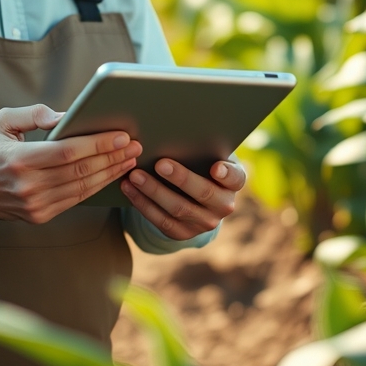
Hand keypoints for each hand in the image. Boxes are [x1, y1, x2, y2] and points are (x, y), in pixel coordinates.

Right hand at [0, 105, 142, 223]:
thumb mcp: (3, 121)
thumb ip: (35, 115)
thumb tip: (68, 116)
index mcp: (18, 161)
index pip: (68, 152)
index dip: (98, 144)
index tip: (121, 135)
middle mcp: (27, 187)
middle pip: (80, 171)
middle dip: (112, 157)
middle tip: (134, 145)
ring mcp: (34, 205)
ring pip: (82, 188)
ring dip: (110, 173)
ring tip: (129, 159)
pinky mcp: (38, 216)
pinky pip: (74, 200)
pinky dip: (95, 188)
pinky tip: (110, 175)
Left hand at [121, 157, 245, 240]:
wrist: (195, 196)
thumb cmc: (200, 165)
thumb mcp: (208, 156)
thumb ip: (201, 149)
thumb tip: (175, 131)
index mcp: (233, 183)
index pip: (235, 178)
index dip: (226, 174)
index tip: (215, 167)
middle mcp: (223, 206)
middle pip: (202, 193)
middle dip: (180, 178)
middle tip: (160, 163)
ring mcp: (204, 223)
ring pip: (178, 209)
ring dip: (153, 191)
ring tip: (135, 175)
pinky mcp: (183, 233)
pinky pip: (161, 221)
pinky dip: (143, 204)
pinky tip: (129, 189)